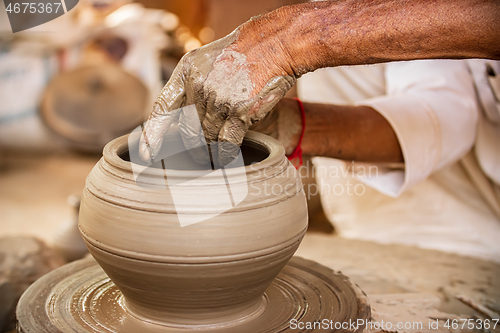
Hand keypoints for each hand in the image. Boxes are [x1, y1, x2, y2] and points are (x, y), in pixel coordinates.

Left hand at [140, 18, 295, 164]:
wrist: (272, 46)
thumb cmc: (240, 55)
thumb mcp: (204, 60)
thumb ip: (189, 85)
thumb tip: (181, 115)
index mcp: (186, 73)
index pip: (163, 108)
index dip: (153, 134)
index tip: (147, 153)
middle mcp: (198, 86)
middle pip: (188, 130)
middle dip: (193, 145)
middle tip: (198, 154)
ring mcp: (219, 99)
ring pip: (208, 137)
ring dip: (211, 148)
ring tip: (215, 152)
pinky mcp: (240, 111)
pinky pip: (226, 143)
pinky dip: (225, 153)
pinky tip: (226, 155)